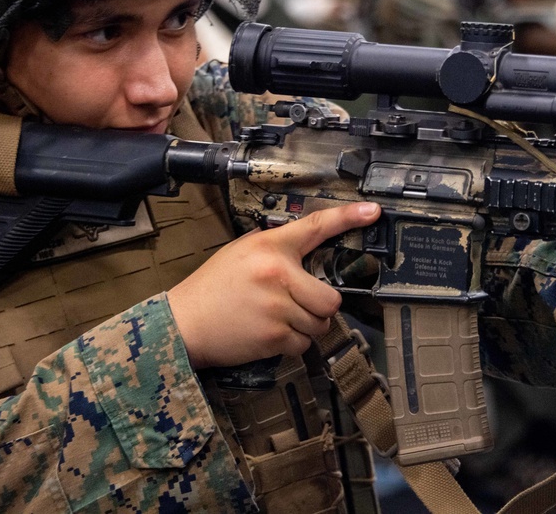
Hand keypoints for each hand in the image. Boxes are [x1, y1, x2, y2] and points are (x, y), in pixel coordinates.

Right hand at [167, 202, 380, 368]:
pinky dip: (292, 344)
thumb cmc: (212, 287)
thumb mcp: (241, 251)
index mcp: (270, 247)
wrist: (183, 323)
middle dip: (321, 307)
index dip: (347, 217)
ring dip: (306, 326)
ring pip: (320, 324)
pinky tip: (270, 334)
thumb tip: (304, 249)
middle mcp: (278, 274)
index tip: (372, 212)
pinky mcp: (274, 336)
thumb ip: (274, 248)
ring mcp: (278, 307)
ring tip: (278, 319)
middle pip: (331, 298)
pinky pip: (303, 344)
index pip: (315, 226)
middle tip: (301, 306)